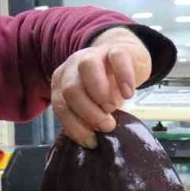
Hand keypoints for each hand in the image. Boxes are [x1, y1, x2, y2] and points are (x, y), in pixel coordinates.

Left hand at [51, 27, 151, 147]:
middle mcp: (72, 66)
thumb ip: (87, 118)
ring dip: (99, 94)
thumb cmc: (107, 88)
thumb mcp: (94, 106)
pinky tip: (129, 94)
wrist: (126, 59)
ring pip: (87, 68)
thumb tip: (92, 140)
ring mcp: (94, 54)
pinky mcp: (117, 49)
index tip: (92, 141)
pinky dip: (123, 78)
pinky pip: (116, 58)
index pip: (60, 105)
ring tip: (113, 109)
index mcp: (62, 82)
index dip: (75, 126)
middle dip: (88, 113)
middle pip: (71, 89)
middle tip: (107, 126)